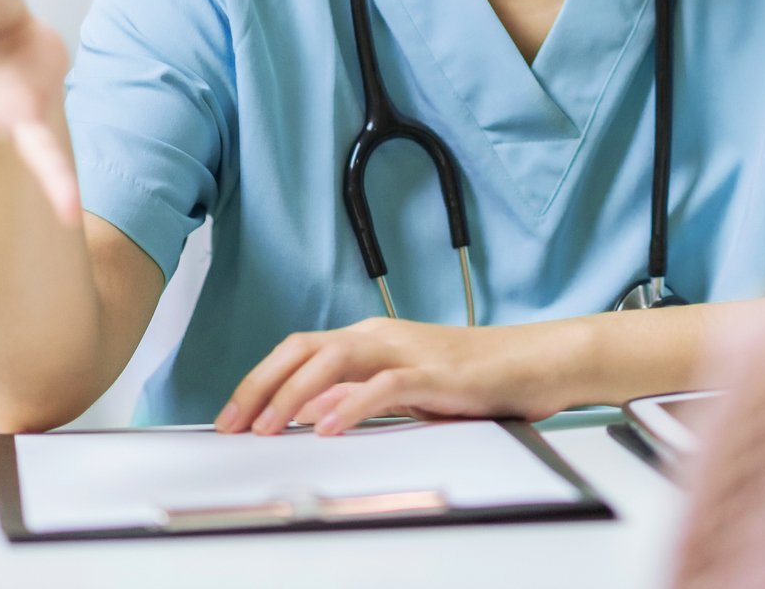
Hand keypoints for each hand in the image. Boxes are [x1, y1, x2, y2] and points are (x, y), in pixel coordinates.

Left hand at [215, 317, 583, 435]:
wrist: (532, 362)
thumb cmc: (472, 378)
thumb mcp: (402, 388)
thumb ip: (357, 394)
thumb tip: (310, 411)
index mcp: (370, 338)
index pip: (298, 350)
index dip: (259, 381)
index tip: (232, 416)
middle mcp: (381, 336)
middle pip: (304, 348)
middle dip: (261, 385)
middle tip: (233, 424)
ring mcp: (406, 350)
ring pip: (335, 360)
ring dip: (294, 395)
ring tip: (269, 428)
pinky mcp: (434, 372)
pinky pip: (384, 385)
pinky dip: (352, 405)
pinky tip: (331, 428)